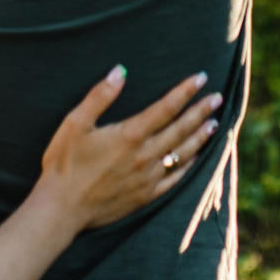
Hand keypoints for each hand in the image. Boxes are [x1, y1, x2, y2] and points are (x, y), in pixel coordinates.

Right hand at [36, 67, 221, 230]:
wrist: (61, 208)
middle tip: (218, 98)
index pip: (166, 107)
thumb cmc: (64, 163)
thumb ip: (100, 96)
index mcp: (129, 135)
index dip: (185, 91)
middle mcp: (144, 156)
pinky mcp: (146, 196)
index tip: (201, 78)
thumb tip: (120, 70)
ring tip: (215, 124)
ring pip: (183, 154)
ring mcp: (148, 178)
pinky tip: (197, 158)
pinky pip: (176, 179)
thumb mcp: (75, 123)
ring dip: (200, 137)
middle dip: (201, 112)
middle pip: (181, 129)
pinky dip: (190, 166)